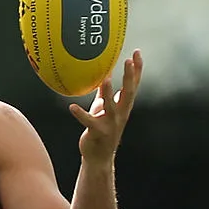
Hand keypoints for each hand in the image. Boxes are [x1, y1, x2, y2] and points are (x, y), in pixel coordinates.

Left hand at [69, 49, 142, 164]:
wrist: (99, 156)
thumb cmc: (101, 128)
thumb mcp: (103, 107)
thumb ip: (104, 92)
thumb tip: (103, 73)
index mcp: (123, 106)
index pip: (134, 85)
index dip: (137, 69)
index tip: (137, 52)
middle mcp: (120, 114)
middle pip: (128, 93)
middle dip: (129, 77)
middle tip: (128, 60)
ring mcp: (111, 124)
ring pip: (111, 106)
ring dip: (110, 93)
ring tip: (106, 79)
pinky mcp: (98, 132)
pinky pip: (88, 121)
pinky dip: (80, 114)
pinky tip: (71, 107)